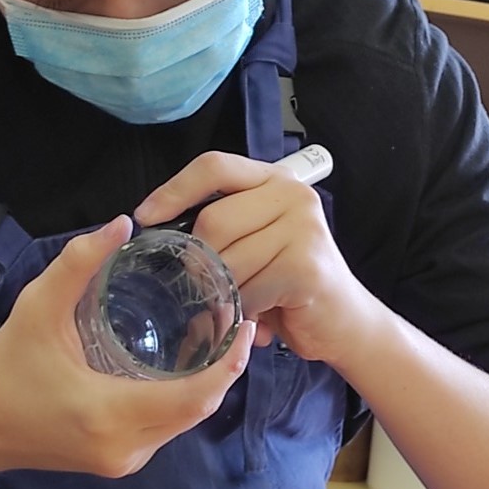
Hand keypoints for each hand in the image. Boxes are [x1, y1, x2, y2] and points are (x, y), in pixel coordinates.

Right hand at [0, 216, 254, 479]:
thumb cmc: (5, 365)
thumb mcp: (38, 307)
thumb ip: (80, 263)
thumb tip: (123, 223)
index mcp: (109, 414)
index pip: (194, 397)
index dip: (228, 366)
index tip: (246, 327)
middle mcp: (125, 447)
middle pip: (198, 410)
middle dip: (224, 371)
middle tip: (236, 325)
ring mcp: (124, 460)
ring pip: (185, 423)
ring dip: (206, 386)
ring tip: (218, 339)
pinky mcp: (120, 461)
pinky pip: (167, 429)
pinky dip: (184, 399)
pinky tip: (187, 366)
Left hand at [135, 152, 381, 368]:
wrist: (343, 322)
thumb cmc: (288, 283)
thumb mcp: (255, 240)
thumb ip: (221, 224)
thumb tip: (154, 227)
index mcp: (275, 180)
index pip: (214, 167)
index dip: (173, 190)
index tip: (146, 216)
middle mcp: (293, 196)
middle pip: (213, 220)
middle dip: (201, 260)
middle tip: (209, 285)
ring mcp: (303, 229)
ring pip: (227, 260)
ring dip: (223, 292)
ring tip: (240, 302)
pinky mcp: (306, 266)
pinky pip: (248, 290)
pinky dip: (243, 311)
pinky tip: (258, 315)